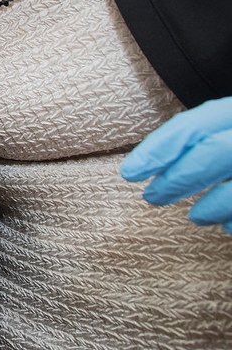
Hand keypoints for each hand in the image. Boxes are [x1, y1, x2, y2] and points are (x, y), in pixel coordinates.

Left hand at [121, 96, 231, 233]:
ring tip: (195, 217)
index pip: (196, 123)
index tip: (129, 172)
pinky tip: (228, 226)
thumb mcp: (224, 127)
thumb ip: (206, 135)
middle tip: (152, 197)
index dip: (160, 148)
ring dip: (215, 203)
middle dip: (179, 177)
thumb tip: (161, 163)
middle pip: (216, 151)